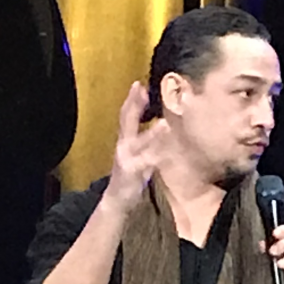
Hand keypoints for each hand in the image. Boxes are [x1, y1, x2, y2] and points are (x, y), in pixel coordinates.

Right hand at [102, 82, 170, 214]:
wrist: (117, 199)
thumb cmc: (131, 174)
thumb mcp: (137, 153)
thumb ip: (146, 138)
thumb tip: (162, 123)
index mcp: (124, 139)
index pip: (126, 115)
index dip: (131, 99)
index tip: (139, 84)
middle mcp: (123, 146)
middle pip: (127, 121)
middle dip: (133, 105)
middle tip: (141, 89)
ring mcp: (126, 159)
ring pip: (140, 143)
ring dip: (152, 134)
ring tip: (164, 124)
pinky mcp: (132, 173)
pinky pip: (146, 163)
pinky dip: (156, 157)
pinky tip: (166, 153)